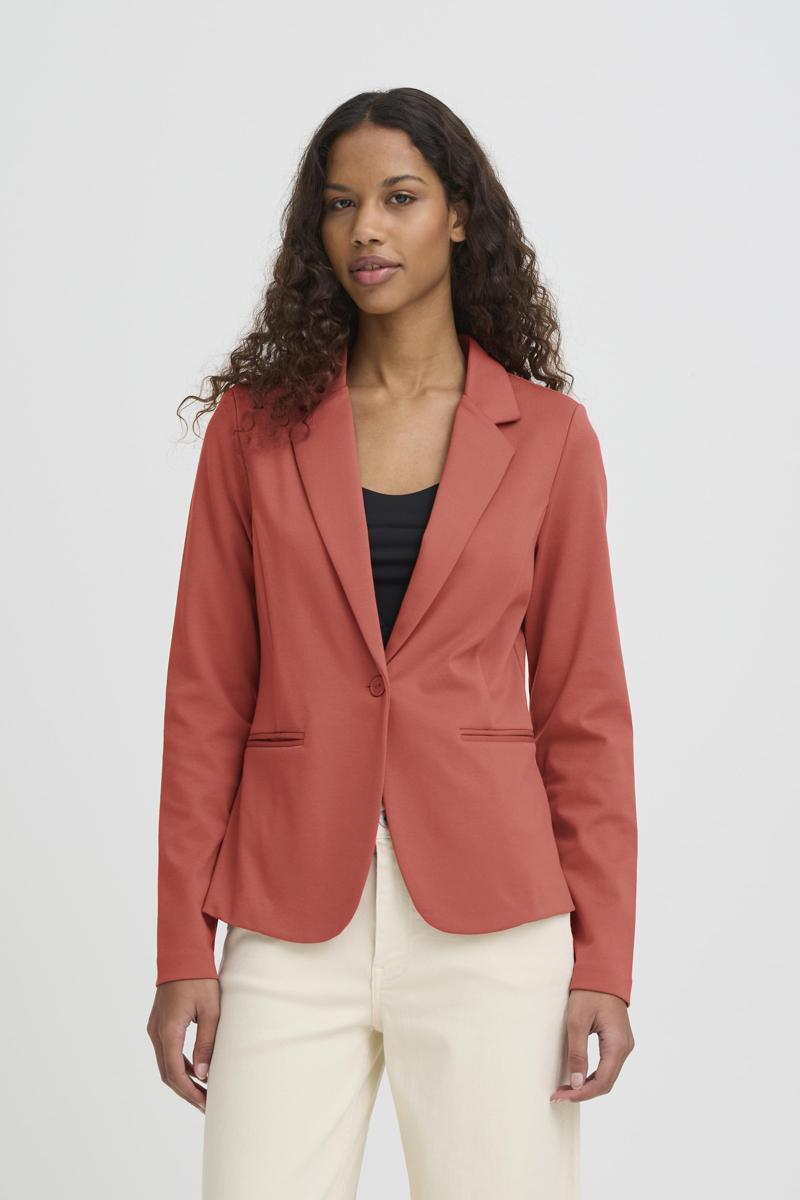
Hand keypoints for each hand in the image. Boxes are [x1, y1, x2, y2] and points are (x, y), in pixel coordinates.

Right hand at [147, 979, 220, 1111]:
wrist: (183, 954)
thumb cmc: (200, 979)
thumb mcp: (210, 1011)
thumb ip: (206, 1044)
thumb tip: (204, 1075)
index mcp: (168, 1031)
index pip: (175, 1074)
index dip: (190, 1093)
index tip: (205, 1104)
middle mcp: (156, 1032)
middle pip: (168, 1073)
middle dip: (186, 1091)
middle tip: (206, 1104)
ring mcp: (155, 1028)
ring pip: (166, 1064)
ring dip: (183, 1079)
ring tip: (203, 1091)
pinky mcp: (159, 1023)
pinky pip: (167, 1051)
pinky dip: (180, 1064)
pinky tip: (196, 1070)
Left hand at [550, 989, 634, 1102]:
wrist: (602, 971)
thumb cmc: (589, 992)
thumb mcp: (577, 1022)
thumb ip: (578, 1053)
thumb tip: (576, 1083)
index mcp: (617, 1044)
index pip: (602, 1082)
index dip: (581, 1094)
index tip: (561, 1096)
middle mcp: (625, 1048)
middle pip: (606, 1083)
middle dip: (582, 1092)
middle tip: (559, 1095)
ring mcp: (623, 1045)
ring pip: (607, 1076)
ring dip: (587, 1085)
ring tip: (565, 1089)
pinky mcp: (618, 1041)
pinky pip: (607, 1066)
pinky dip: (592, 1075)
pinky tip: (577, 1076)